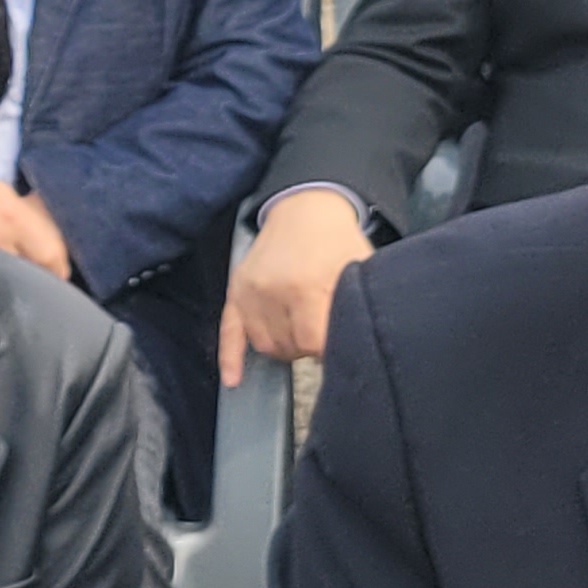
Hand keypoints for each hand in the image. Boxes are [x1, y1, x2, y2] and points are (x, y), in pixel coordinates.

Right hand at [222, 186, 371, 383]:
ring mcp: (251, 292)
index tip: (341, 348)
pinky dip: (230, 358)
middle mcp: (273, 291)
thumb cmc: (338, 242)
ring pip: (264, 345)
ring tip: (300, 333)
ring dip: (284, 348)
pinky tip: (234, 379)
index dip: (330, 351)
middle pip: (289, 348)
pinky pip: (228, 332)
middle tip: (323, 331)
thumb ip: (355, 310)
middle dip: (309, 348)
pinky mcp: (236, 290)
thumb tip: (355, 350)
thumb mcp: (358, 271)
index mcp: (307, 288)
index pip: (314, 345)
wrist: (306, 207)